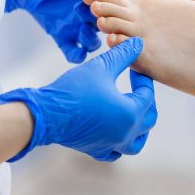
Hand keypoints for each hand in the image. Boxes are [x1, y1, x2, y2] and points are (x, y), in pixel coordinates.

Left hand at [0, 0, 108, 62]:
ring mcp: (74, 25)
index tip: (100, 3)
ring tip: (84, 32)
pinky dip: (77, 55)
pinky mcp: (60, 34)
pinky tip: (78, 53)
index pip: (108, 5)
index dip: (108, 7)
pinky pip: (72, 50)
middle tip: (94, 19)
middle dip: (102, 25)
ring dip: (91, 41)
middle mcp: (87, 13)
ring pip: (90, 41)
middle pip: (103, 25)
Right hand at [0, 37, 156, 161]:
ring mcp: (111, 145)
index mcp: (130, 114)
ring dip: (140, 126)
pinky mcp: (97, 150)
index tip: (135, 69)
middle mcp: (125, 134)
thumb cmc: (73, 90)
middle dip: (146, 100)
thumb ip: (123, 54)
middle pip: (148, 119)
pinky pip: (116, 151)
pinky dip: (121, 142)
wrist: (45, 114)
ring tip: (133, 111)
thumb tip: (138, 43)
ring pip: (137, 141)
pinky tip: (115, 130)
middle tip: (136, 87)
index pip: (147, 95)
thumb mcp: (101, 67)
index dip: (143, 80)